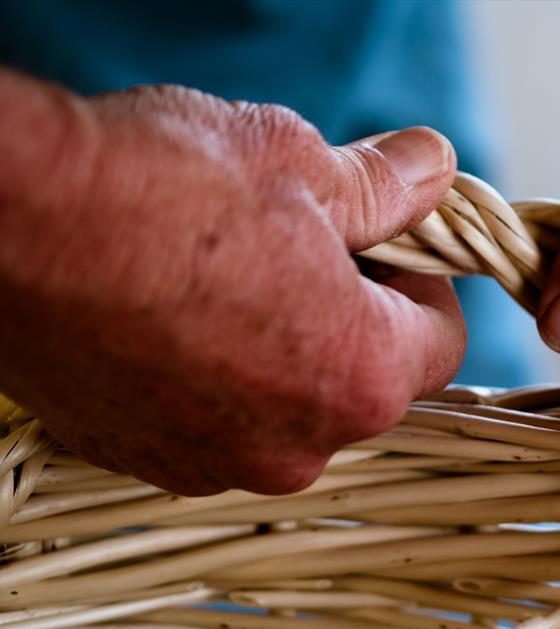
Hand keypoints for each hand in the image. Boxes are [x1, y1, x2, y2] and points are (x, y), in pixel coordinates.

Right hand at [0, 81, 463, 494]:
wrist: (5, 224)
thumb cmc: (160, 189)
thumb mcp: (298, 162)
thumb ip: (384, 187)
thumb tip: (432, 170)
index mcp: (360, 380)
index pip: (443, 344)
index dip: (421, 283)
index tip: (383, 242)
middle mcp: (294, 446)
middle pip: (360, 380)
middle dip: (348, 315)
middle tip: (302, 246)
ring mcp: (208, 463)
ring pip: (283, 405)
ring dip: (276, 348)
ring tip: (226, 272)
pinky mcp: (135, 458)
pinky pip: (206, 419)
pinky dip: (206, 374)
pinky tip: (167, 310)